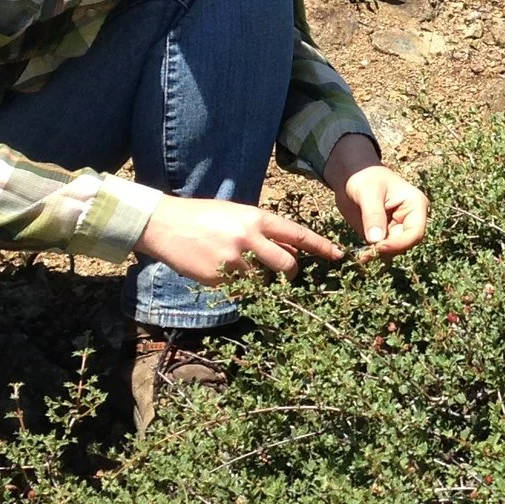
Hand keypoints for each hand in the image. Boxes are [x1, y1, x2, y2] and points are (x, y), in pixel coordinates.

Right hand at [136, 194, 342, 284]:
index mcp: (256, 218)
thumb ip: (263, 230)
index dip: (320, 246)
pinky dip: (238, 285)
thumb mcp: (238, 215)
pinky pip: (240, 288)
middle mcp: (249, 238)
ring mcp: (234, 260)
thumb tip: (289, 249)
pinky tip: (222, 272)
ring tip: (243, 269)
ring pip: (264, 280)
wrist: (165, 225)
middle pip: (287, 264)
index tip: (339, 255)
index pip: (297, 234)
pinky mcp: (219, 277)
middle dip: (292, 274)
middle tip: (288, 277)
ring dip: (261, 281)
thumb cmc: (204, 217)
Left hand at [325, 131, 427, 257]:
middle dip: (387, 250)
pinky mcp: (385, 234)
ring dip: (379, 254)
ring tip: (363, 255)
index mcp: (415, 205)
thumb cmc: (364, 177)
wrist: (351, 176)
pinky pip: (382, 249)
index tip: (378, 246)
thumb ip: (373, 215)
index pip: (415, 233)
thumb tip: (375, 240)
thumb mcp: (368, 193)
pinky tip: (362, 254)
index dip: (399, 244)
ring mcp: (398, 228)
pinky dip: (373, 253)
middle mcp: (411, 219)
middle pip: (406, 244)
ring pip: (394, 249)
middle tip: (367, 254)